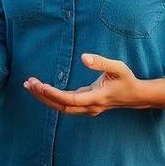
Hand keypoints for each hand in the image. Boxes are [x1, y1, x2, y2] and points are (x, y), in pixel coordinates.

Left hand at [24, 53, 143, 115]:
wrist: (135, 96)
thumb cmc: (126, 79)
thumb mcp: (118, 67)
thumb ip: (101, 62)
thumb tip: (83, 57)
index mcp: (97, 98)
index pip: (70, 100)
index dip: (54, 94)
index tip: (40, 85)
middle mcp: (90, 106)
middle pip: (61, 106)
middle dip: (43, 96)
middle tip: (29, 83)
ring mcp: (87, 108)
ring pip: (61, 107)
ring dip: (45, 98)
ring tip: (30, 85)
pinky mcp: (85, 106)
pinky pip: (65, 104)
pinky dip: (52, 98)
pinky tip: (41, 89)